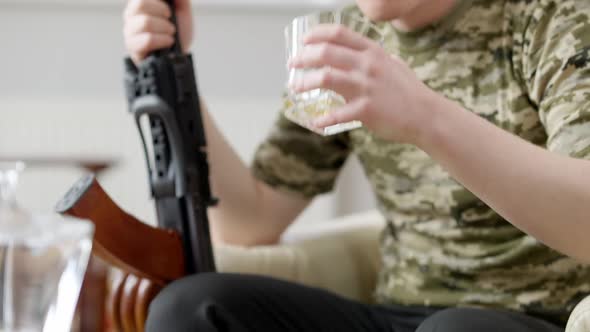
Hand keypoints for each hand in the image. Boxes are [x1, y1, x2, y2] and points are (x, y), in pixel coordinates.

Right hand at [123, 0, 192, 64]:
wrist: (178, 55)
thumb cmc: (178, 32)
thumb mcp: (182, 11)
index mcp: (140, 3)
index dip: (159, 2)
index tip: (169, 10)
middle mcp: (131, 15)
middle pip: (140, 4)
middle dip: (162, 12)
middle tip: (171, 21)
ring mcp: (129, 31)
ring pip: (145, 22)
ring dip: (164, 28)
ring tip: (171, 34)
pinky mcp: (132, 47)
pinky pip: (147, 40)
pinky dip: (162, 40)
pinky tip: (168, 42)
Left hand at [289, 25, 435, 143]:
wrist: (426, 116)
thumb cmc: (410, 92)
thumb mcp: (394, 65)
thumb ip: (376, 58)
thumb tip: (364, 55)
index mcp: (373, 52)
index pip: (339, 34)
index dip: (317, 34)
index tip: (304, 40)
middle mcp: (367, 65)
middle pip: (326, 53)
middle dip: (303, 57)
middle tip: (292, 64)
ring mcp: (366, 87)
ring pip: (326, 78)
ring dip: (305, 83)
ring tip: (295, 88)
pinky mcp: (365, 110)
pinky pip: (337, 114)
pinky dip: (323, 119)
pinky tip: (316, 122)